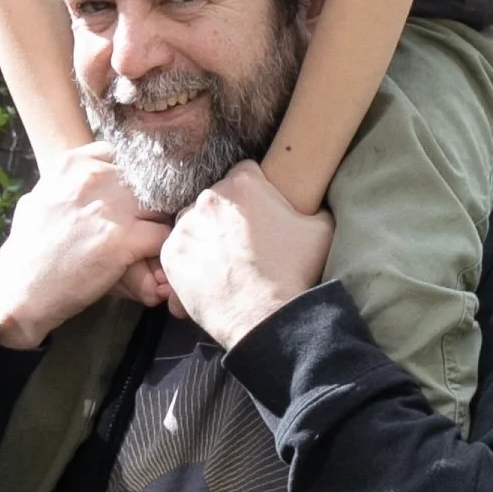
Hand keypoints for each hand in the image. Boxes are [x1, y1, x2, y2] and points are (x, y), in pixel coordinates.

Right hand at [0, 143, 174, 350]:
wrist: (20, 288)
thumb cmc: (27, 248)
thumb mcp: (38, 198)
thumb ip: (65, 182)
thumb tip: (84, 178)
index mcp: (72, 164)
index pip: (122, 157)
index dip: (131, 180)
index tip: (129, 198)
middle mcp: (93, 178)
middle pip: (146, 180)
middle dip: (149, 202)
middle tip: (144, 223)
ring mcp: (110, 207)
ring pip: (160, 205)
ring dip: (159, 223)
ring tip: (149, 242)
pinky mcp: (124, 239)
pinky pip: (162, 234)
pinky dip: (160, 248)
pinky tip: (149, 259)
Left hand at [157, 161, 333, 351]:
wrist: (265, 318)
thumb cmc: (294, 273)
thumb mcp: (321, 229)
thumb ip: (313, 206)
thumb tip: (311, 204)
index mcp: (243, 184)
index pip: (246, 173)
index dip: (256, 193)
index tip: (261, 212)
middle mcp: (209, 198)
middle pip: (218, 198)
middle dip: (230, 215)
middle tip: (245, 243)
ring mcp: (185, 226)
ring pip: (195, 222)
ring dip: (208, 236)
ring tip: (227, 262)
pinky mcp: (171, 254)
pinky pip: (180, 250)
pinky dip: (192, 260)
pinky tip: (211, 276)